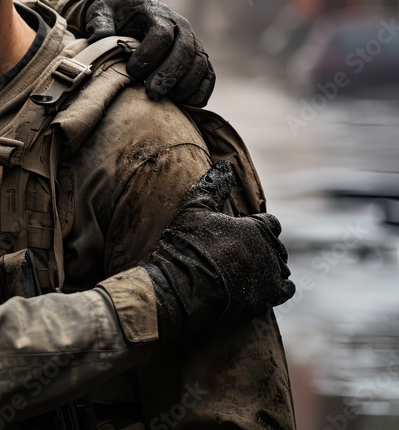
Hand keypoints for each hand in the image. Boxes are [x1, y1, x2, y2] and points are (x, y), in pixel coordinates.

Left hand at [82, 0, 214, 106]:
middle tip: (152, 93)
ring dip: (185, 85)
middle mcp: (181, 27)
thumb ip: (100, 24)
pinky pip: (207, 75)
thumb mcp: (102, 12)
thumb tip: (100, 39)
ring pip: (200, 64)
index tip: (132, 71)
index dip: (150, 54)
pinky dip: (201, 90)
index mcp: (158, 14)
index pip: (162, 34)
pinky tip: (186, 104)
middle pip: (185, 51)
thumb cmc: (116, 15)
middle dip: (169, 74)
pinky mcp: (197, 58)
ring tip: (166, 101)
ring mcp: (193, 42)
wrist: (133, 11)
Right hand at [145, 162, 293, 340]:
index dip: (259, 225)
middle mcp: (268, 251)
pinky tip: (261, 289)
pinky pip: (283, 293)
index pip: (271, 223)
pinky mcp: (266, 299)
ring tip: (250, 271)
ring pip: (281, 270)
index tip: (244, 230)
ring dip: (270, 269)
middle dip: (264, 248)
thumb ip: (212, 186)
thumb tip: (224, 166)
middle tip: (243, 253)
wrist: (183, 287)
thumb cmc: (187, 245)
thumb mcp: (194, 209)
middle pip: (276, 247)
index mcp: (256, 228)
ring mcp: (269, 277)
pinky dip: (276, 289)